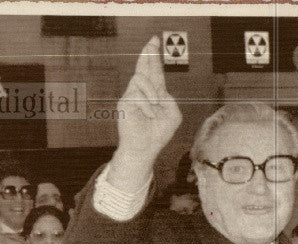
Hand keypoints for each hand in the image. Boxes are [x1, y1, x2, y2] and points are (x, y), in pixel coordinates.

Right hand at [111, 35, 182, 185]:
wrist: (144, 149)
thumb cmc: (158, 134)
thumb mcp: (173, 115)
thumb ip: (169, 99)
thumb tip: (158, 90)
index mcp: (154, 93)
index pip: (154, 72)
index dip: (154, 58)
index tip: (154, 42)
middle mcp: (141, 92)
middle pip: (144, 67)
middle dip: (148, 54)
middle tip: (152, 41)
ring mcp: (132, 95)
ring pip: (142, 80)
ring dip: (152, 95)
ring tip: (154, 110)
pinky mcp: (125, 102)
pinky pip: (138, 94)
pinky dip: (147, 105)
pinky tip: (148, 115)